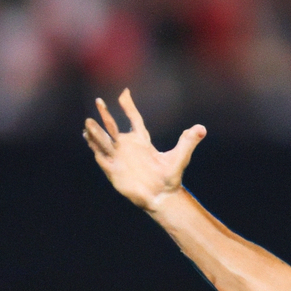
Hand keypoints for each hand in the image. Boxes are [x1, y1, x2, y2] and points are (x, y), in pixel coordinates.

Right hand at [83, 89, 206, 211]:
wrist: (162, 197)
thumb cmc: (170, 178)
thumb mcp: (180, 157)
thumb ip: (188, 141)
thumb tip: (202, 128)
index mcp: (142, 142)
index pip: (134, 120)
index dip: (129, 107)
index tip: (124, 93)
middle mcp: (128, 147)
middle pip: (113, 127)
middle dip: (105, 115)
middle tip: (98, 101)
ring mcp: (119, 158)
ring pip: (105, 141)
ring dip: (96, 131)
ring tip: (88, 122)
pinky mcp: (114, 170)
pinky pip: (102, 157)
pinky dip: (95, 148)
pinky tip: (88, 139)